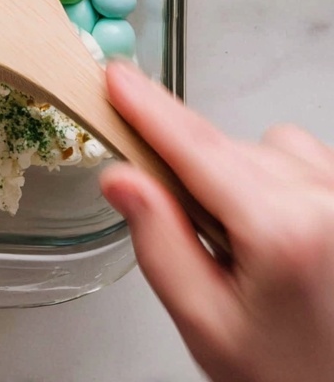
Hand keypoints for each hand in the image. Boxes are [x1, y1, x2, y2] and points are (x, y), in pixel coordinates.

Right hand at [101, 59, 333, 381]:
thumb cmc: (286, 370)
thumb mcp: (206, 323)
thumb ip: (159, 244)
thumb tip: (122, 179)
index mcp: (283, 230)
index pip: (196, 148)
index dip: (148, 109)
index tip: (117, 78)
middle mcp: (325, 199)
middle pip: (226, 146)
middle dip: (196, 173)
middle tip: (201, 238)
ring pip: (263, 145)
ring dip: (242, 177)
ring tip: (252, 244)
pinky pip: (300, 156)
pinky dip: (278, 179)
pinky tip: (282, 231)